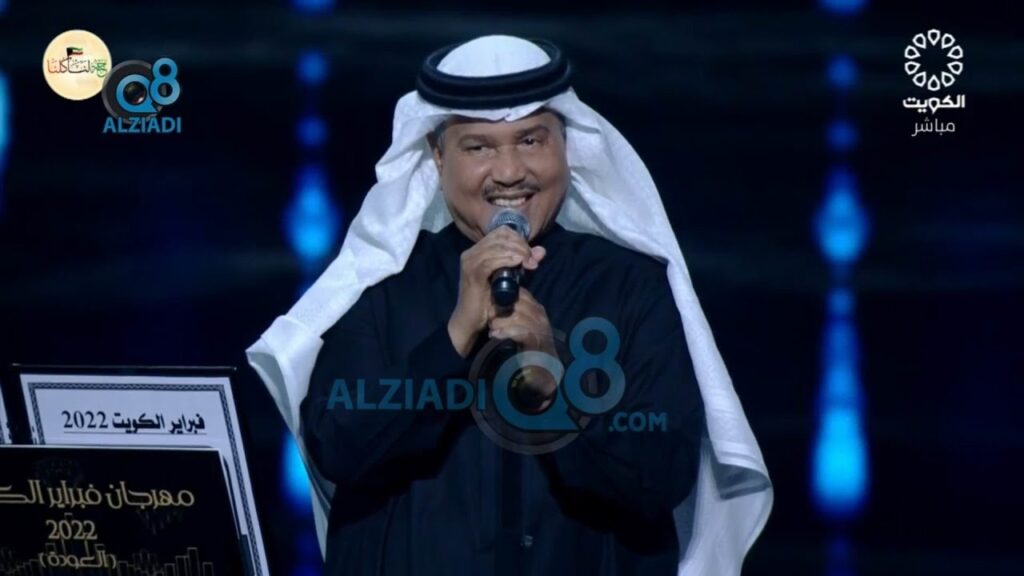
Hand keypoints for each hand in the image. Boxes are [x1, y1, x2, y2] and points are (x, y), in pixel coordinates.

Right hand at [448, 226, 546, 356]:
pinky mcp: (472, 274)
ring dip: (517, 252)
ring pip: (497, 246)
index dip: (519, 239)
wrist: (470, 321)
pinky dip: (506, 260)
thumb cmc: (489, 301)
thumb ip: (524, 264)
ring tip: (528, 263)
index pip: (501, 232)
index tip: (531, 254)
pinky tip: (518, 263)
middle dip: (520, 245)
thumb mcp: (511, 279)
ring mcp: (470, 262)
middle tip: (532, 259)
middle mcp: (471, 252)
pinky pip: (491, 261)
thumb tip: (541, 251)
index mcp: (478, 250)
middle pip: (501, 236)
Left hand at [487, 287, 558, 410]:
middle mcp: (541, 317)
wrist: (539, 372)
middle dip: (501, 309)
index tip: (490, 303)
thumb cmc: (525, 349)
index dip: (504, 295)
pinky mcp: (539, 342)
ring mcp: (542, 329)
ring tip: (491, 328)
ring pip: (519, 317)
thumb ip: (511, 315)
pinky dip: (507, 332)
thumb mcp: (517, 328)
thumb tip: (493, 301)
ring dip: (502, 322)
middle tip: (488, 318)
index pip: (521, 293)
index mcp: (536, 310)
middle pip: (519, 303)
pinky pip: (523, 332)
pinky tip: (496, 335)